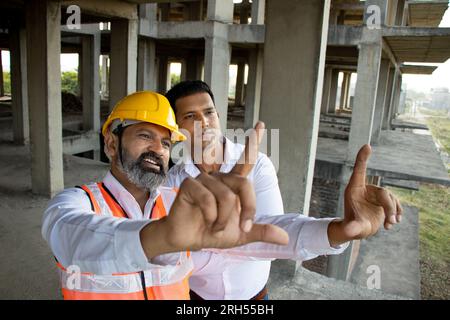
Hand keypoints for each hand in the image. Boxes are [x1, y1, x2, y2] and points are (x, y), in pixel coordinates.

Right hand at [140, 121, 288, 257]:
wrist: (189, 241)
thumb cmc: (212, 232)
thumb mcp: (241, 235)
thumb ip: (262, 232)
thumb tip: (285, 238)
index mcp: (231, 185)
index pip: (245, 162)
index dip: (253, 143)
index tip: (261, 124)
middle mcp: (219, 178)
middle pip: (244, 184)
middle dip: (248, 208)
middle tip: (243, 227)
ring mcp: (204, 179)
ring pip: (226, 197)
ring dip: (224, 220)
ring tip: (215, 227)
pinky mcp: (190, 184)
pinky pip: (208, 199)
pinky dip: (211, 216)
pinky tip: (205, 221)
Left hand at [328, 144, 402, 246]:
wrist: (358, 230)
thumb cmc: (352, 226)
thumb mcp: (351, 228)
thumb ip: (351, 229)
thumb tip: (350, 232)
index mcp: (354, 189)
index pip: (360, 171)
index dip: (363, 158)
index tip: (367, 146)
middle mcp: (366, 189)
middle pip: (384, 193)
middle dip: (390, 208)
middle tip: (390, 222)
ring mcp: (376, 195)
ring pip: (391, 199)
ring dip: (393, 212)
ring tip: (389, 225)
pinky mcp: (384, 202)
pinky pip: (396, 203)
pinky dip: (397, 212)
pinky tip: (394, 222)